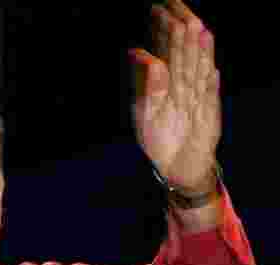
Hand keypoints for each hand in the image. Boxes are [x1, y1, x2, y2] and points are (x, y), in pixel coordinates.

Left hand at [130, 1, 220, 190]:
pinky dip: (208, 79)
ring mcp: (197, 96)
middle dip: (179, 30)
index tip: (157, 9)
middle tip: (175, 5)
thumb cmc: (159, 138)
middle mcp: (183, 85)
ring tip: (195, 25)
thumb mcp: (144, 111)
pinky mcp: (208, 112)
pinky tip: (210, 67)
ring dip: (196, 47)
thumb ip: (145, 82)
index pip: (166, 51)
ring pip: (196, 68)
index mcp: (167, 83)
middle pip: (182, 53)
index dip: (162, 31)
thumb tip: (136, 52)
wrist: (177, 166)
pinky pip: (207, 94)